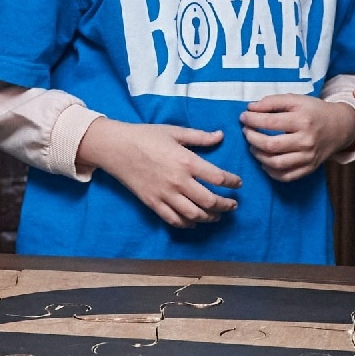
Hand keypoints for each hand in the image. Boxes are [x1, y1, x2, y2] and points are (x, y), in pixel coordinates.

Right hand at [77, 118, 240, 226]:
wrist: (116, 148)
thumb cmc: (146, 136)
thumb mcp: (175, 131)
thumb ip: (200, 137)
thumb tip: (220, 135)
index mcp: (186, 161)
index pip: (218, 178)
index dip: (232, 182)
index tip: (238, 183)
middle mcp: (178, 181)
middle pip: (210, 201)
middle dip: (226, 205)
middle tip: (233, 205)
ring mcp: (165, 195)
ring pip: (194, 214)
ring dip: (210, 217)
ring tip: (218, 215)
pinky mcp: (153, 203)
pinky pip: (174, 219)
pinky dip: (188, 223)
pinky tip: (195, 221)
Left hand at [240, 94, 354, 181]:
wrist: (339, 127)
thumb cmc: (314, 112)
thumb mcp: (296, 100)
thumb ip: (273, 101)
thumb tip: (251, 108)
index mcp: (303, 120)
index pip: (270, 122)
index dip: (252, 120)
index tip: (243, 117)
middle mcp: (306, 141)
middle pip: (270, 145)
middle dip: (252, 138)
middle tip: (246, 131)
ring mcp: (308, 157)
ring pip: (275, 163)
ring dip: (258, 155)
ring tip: (253, 146)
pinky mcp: (309, 168)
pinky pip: (285, 176)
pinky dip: (270, 171)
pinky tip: (265, 161)